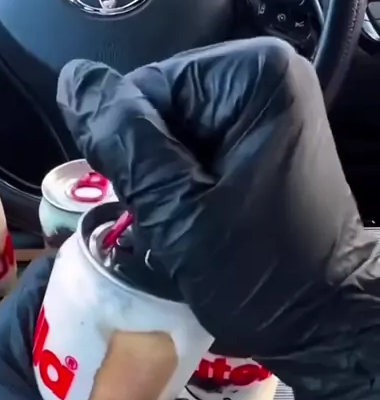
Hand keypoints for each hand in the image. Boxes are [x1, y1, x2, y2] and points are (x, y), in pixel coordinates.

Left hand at [0, 255, 195, 399]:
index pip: (46, 279)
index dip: (98, 269)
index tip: (143, 276)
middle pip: (58, 307)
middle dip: (109, 310)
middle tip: (157, 318)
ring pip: (61, 342)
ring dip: (102, 346)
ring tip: (149, 353)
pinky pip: (56, 373)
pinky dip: (90, 376)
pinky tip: (124, 394)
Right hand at [57, 40, 379, 399]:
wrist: (324, 324)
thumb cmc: (262, 276)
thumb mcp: (178, 213)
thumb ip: (123, 144)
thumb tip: (74, 82)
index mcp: (253, 76)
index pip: (142, 89)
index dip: (129, 152)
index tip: (152, 206)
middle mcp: (266, 80)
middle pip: (158, 112)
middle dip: (151, 171)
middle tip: (173, 225)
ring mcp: (267, 115)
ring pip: (171, 140)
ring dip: (165, 189)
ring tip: (189, 231)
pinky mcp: (263, 147)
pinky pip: (197, 157)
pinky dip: (186, 194)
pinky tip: (200, 227)